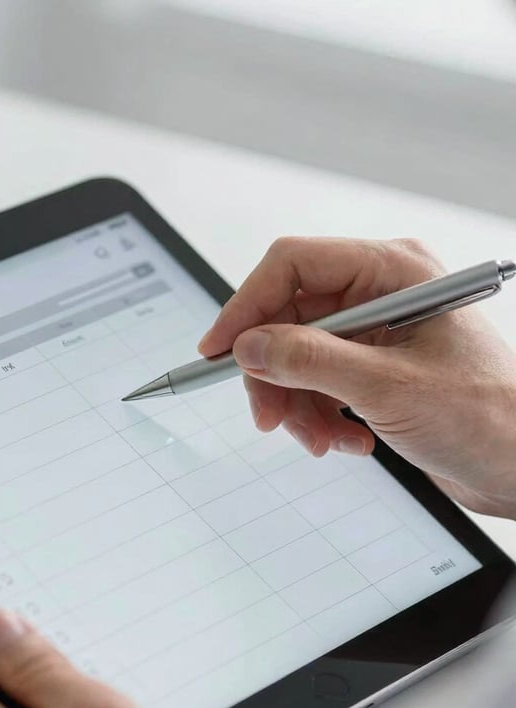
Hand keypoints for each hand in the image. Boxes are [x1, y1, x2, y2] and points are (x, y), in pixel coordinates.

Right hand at [199, 237, 515, 518]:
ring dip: (298, 405)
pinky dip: (321, 417)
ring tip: (322, 441)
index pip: (293, 265)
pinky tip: (349, 442)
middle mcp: (381, 292)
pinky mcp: (374, 366)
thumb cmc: (489, 417)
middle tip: (269, 418)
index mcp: (393, 271)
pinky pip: (319, 382)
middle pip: (288, 318)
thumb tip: (249, 346)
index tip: (218, 350)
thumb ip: (311, 362)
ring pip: (298, 356)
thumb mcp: (388, 389)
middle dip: (275, 374)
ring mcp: (377, 331)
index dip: (247, 306)